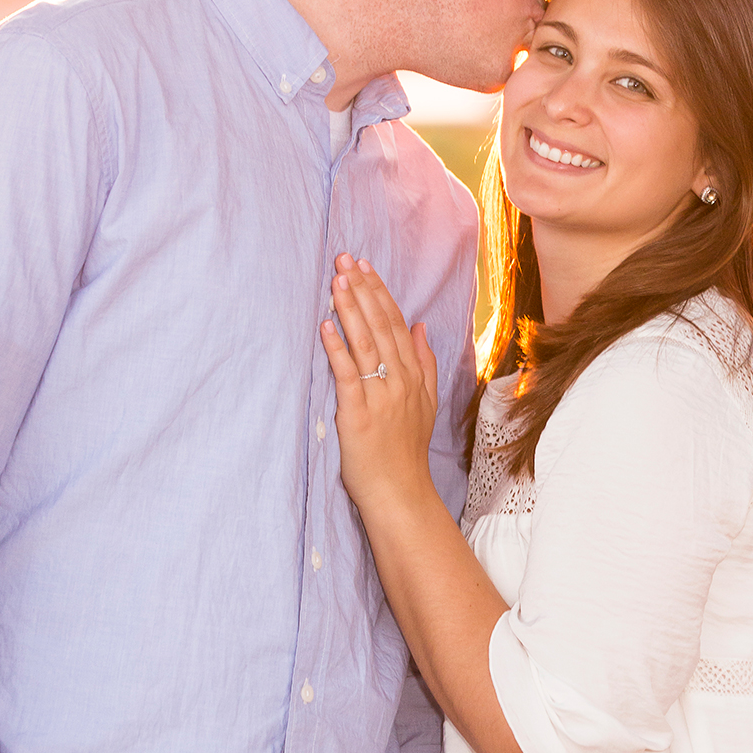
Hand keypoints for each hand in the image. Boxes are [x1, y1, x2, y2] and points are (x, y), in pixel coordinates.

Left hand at [321, 256, 439, 518]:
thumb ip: (425, 363)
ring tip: (336, 281)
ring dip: (349, 309)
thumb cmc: (406, 450)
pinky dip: (336, 348)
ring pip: (365, 343)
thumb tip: (420, 326)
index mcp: (413, 375)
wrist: (400, 492)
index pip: (395, 323)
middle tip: (345, 260)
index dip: (379, 292)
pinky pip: (347, 374)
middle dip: (362, 289)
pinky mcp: (359, 413)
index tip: (365, 266)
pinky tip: (326, 326)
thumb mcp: (426, 403)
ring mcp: (380, 396)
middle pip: (380, 325)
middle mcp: (399, 380)